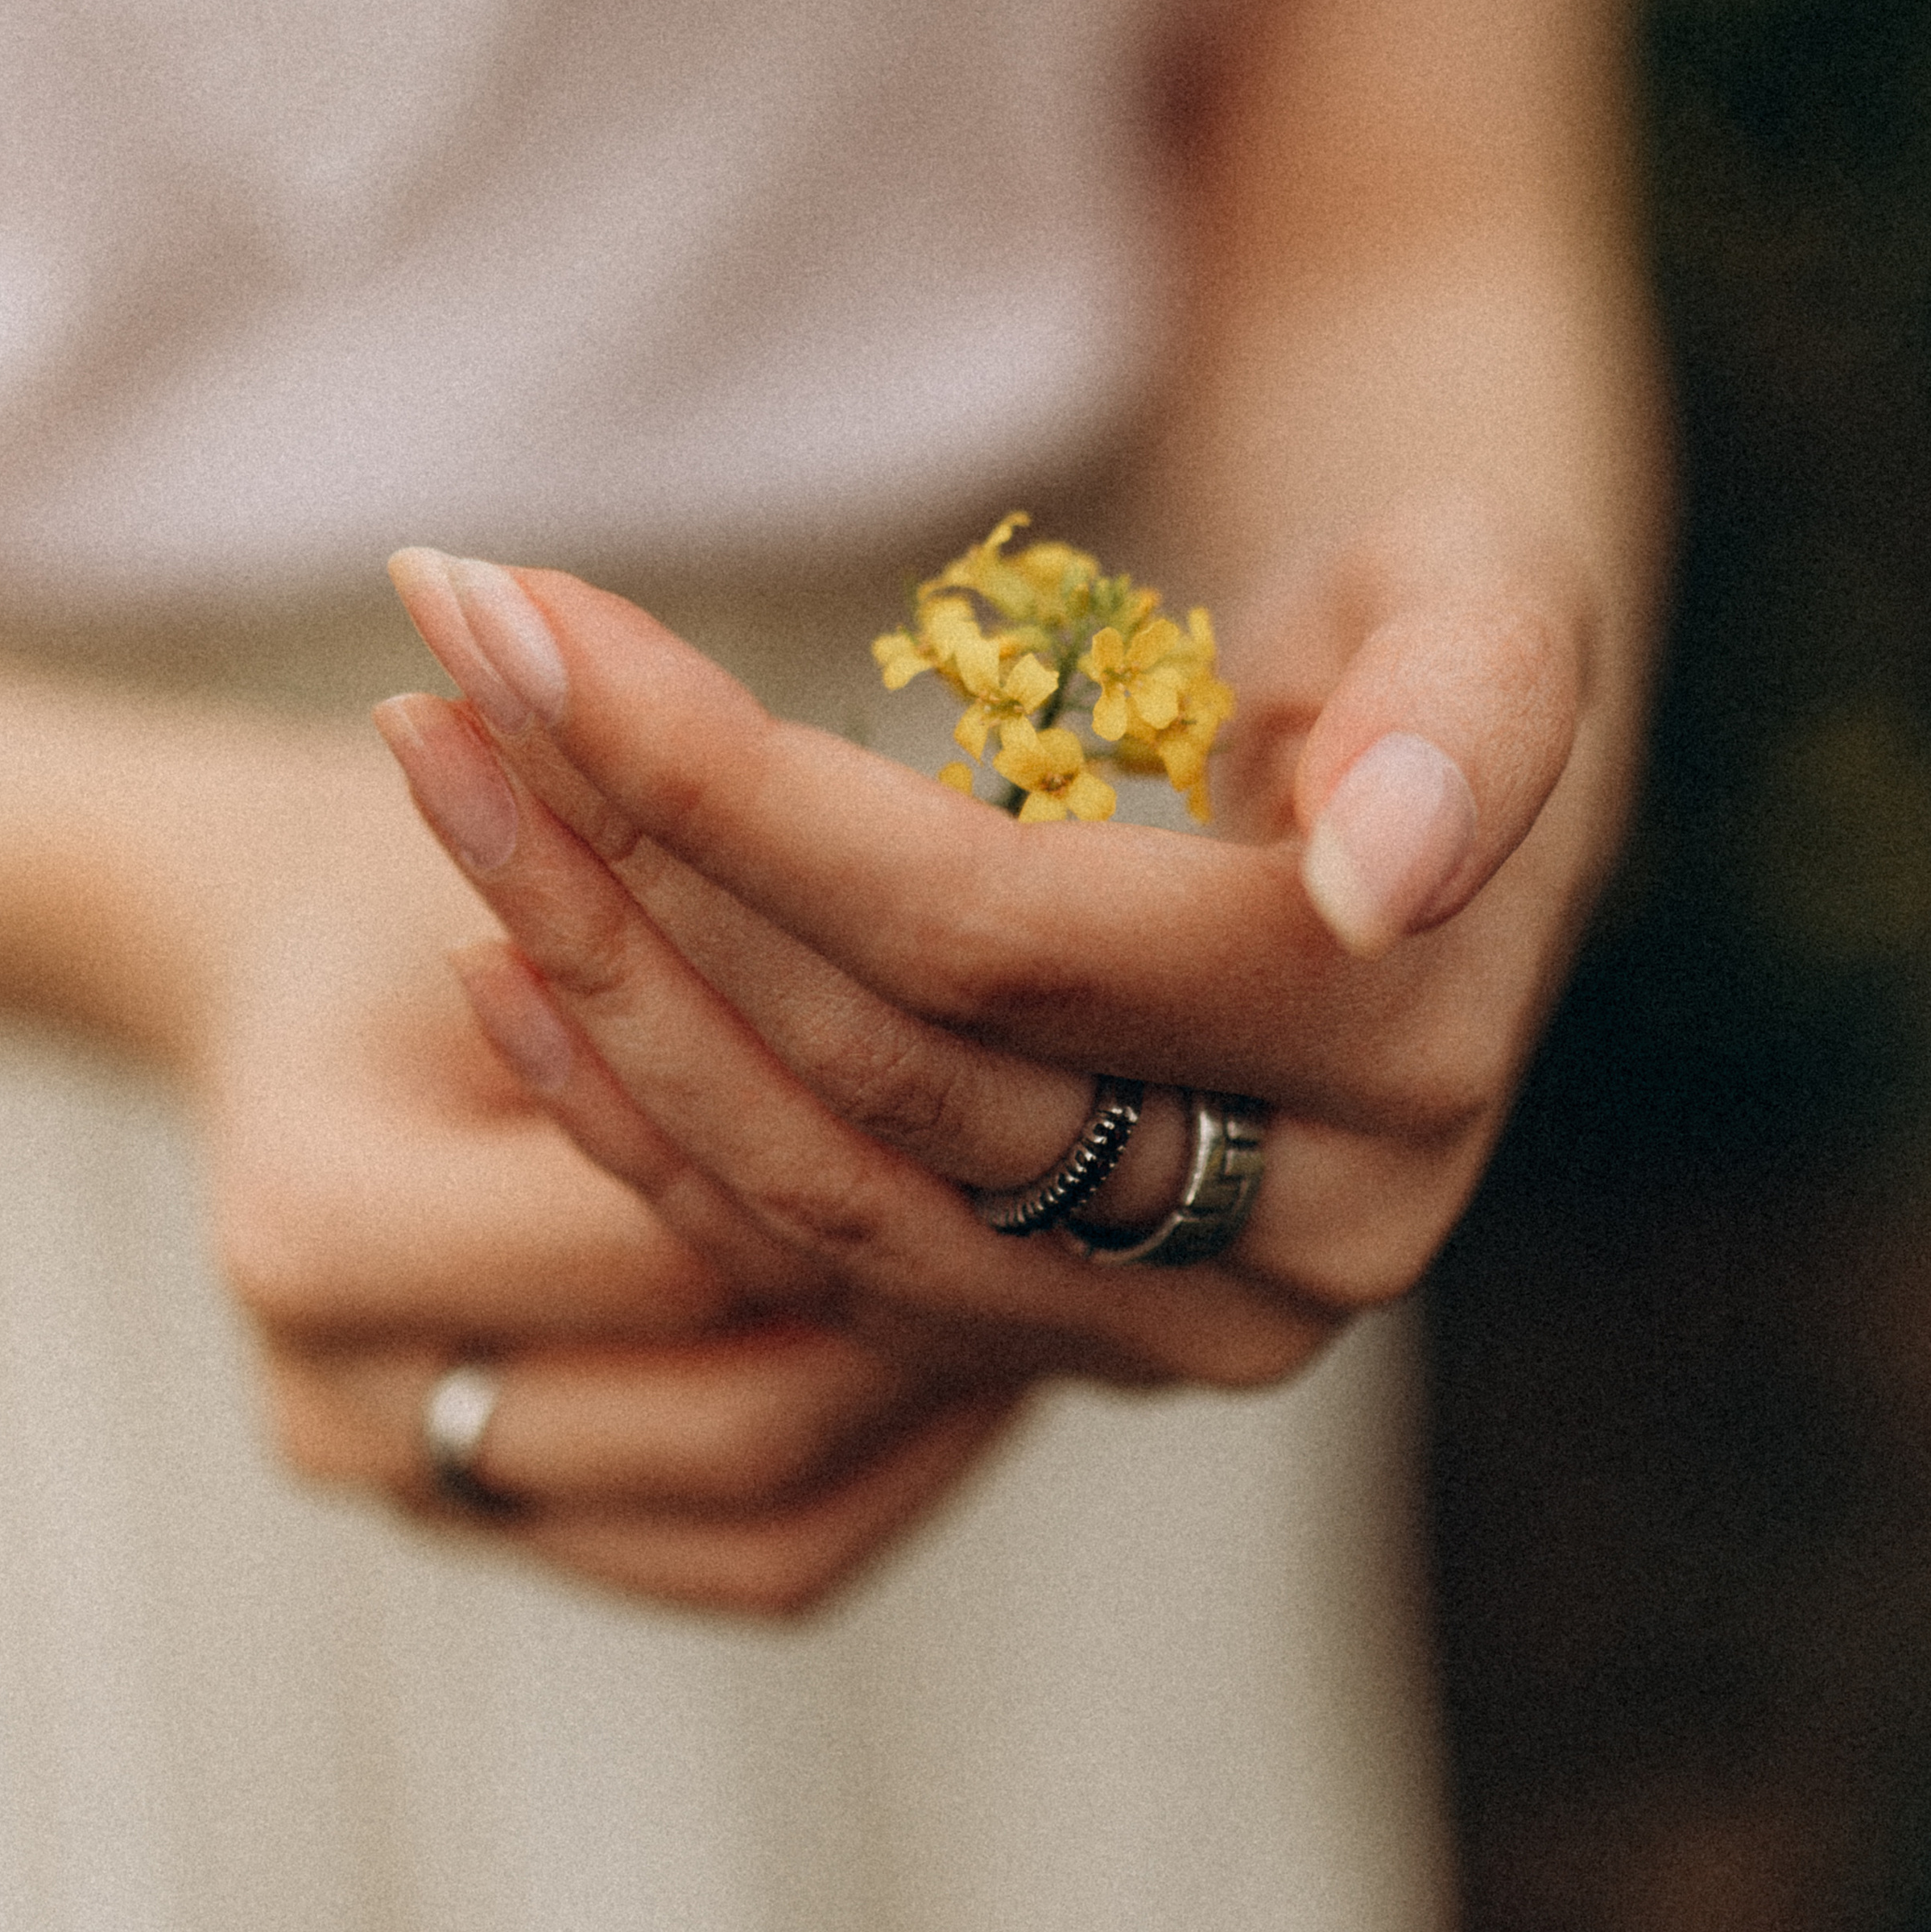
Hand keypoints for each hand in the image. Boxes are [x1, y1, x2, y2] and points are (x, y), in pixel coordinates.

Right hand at [168, 722, 1022, 1612]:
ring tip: (1109, 1286)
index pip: (678, 1239)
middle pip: (731, 1412)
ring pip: (762, 1524)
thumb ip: (717, 900)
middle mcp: (343, 1401)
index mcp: (318, 1222)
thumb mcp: (557, 807)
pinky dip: (893, 1462)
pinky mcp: (512, 1527)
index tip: (1079, 1110)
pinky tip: (1014, 1350)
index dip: (891, 1179)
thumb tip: (1007, 942)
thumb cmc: (452, 837)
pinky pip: (750, 1554)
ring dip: (951, 1406)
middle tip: (1142, 1228)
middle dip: (956, 1314)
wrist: (311, 952)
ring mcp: (423, 1493)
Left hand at [375, 507, 1634, 1407]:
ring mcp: (1165, 1320)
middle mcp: (1297, 1242)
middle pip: (874, 1069)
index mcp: (1404, 1060)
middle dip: (623, 855)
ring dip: (590, 978)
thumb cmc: (1429, 641)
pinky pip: (802, 1251)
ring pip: (809, 1186)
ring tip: (435, 770)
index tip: (519, 613)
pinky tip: (499, 956)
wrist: (1412, 807)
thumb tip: (1375, 877)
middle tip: (437, 662)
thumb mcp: (1495, 598)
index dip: (738, 790)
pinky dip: (640, 1108)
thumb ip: (1478, 707)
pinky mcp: (1054, 1333)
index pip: (994, 940)